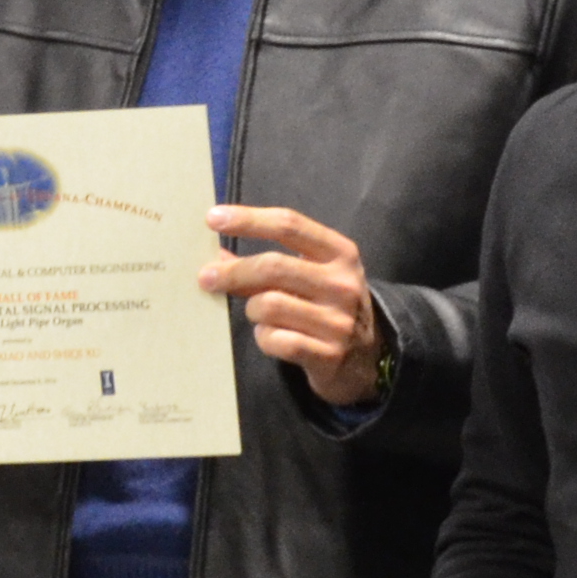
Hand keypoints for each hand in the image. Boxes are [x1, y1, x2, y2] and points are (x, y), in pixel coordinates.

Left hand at [203, 205, 386, 407]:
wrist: (370, 358)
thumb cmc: (330, 307)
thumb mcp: (313, 276)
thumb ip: (271, 263)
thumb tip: (217, 257)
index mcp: (340, 253)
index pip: (289, 225)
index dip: (248, 220)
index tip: (213, 218)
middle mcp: (342, 284)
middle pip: (273, 266)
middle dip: (233, 272)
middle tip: (206, 277)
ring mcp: (338, 321)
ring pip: (268, 305)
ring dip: (252, 311)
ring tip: (258, 316)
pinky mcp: (328, 355)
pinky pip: (276, 340)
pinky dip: (264, 338)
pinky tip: (271, 338)